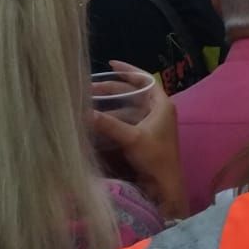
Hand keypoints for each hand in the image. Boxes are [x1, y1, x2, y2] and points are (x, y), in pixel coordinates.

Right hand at [91, 63, 187, 220]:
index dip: (128, 70)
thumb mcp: (131, 139)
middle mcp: (157, 110)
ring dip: (110, 105)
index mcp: (161, 104)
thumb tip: (84, 112)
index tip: (110, 64)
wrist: (165, 184)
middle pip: (133, 93)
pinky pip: (126, 121)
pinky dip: (112, 119)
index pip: (144, 80)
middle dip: (112, 89)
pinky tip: (96, 120)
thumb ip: (108, 125)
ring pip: (128, 108)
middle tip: (89, 88)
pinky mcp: (143, 136)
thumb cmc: (155, 157)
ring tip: (88, 102)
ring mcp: (151, 123)